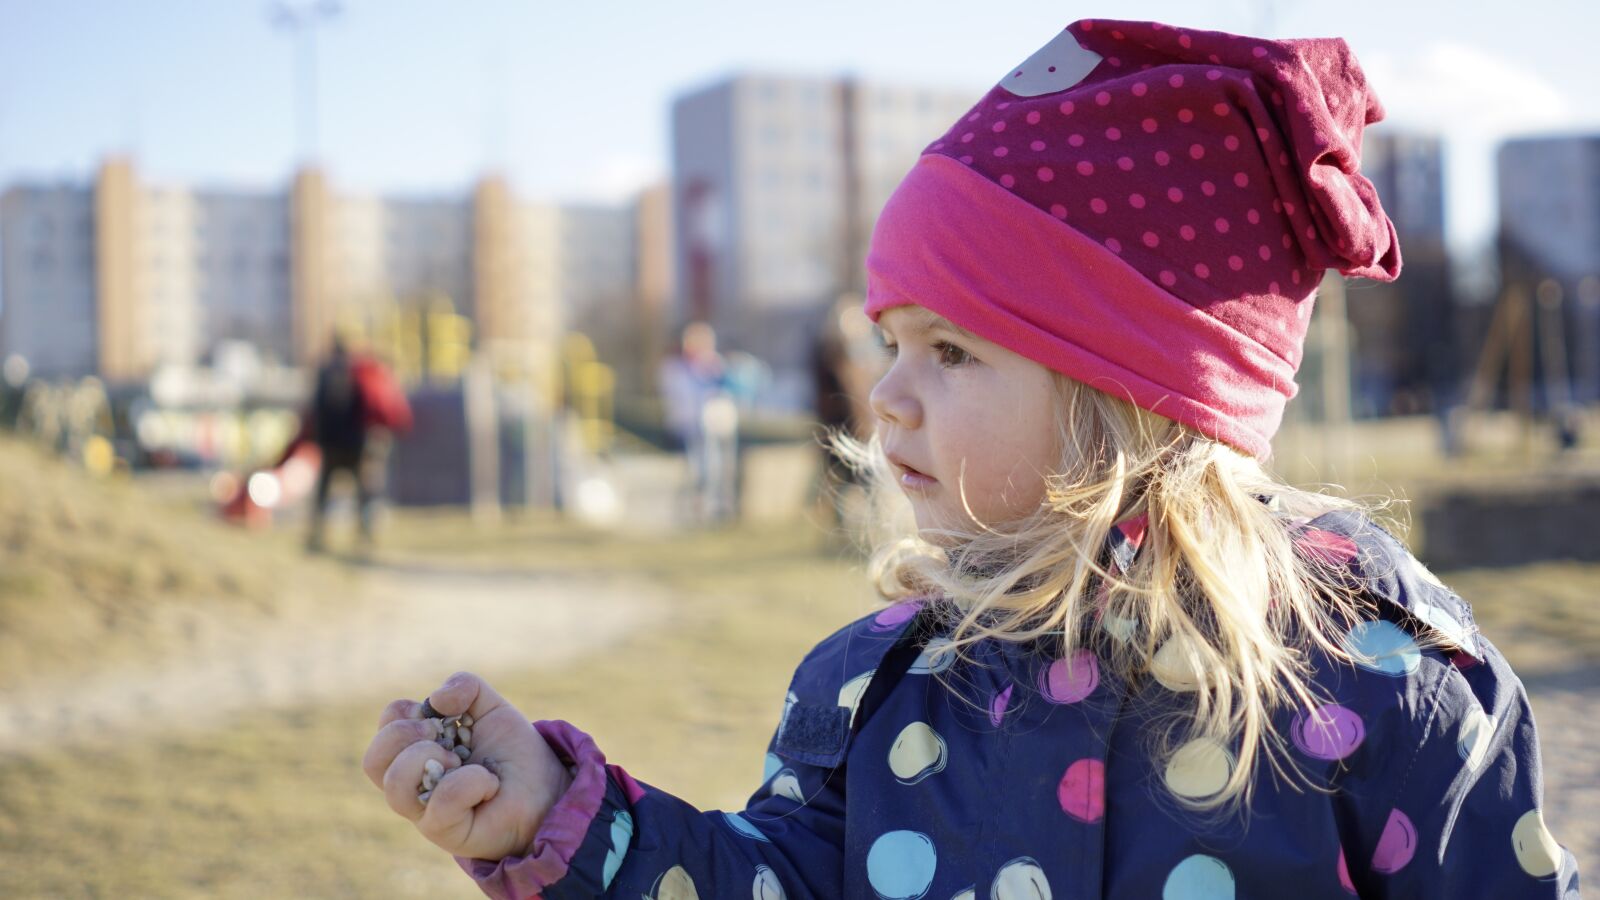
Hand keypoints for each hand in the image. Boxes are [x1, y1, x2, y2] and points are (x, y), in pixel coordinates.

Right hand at [362, 671, 574, 860]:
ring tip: (459, 760)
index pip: (385, 727)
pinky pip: (442, 802)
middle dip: (405, 735)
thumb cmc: (513, 754)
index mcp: (416, 751)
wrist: (546, 789)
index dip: (403, 712)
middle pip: (373, 761)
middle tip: (441, 735)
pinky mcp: (446, 832)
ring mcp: (425, 811)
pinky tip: (489, 784)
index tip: (439, 713)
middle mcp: (412, 783)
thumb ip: (466, 687)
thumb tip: (435, 699)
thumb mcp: (491, 708)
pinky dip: (470, 782)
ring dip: (428, 760)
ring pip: (395, 785)